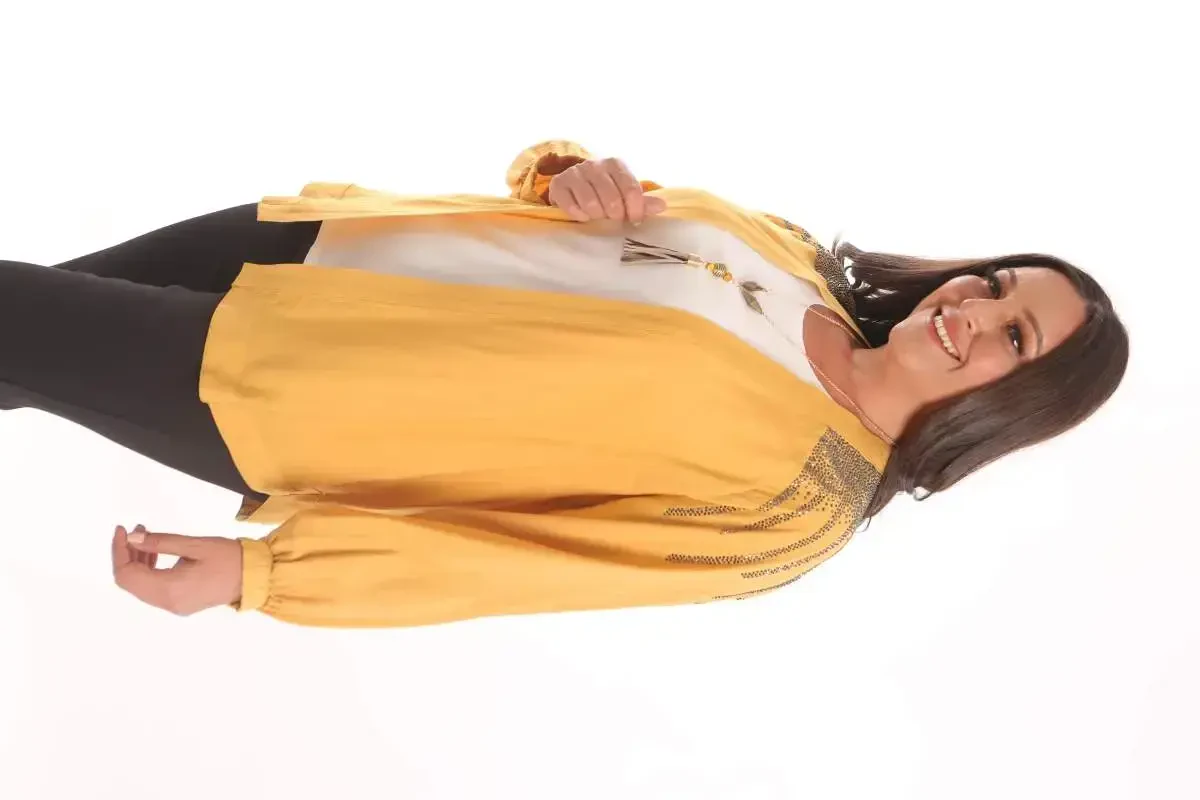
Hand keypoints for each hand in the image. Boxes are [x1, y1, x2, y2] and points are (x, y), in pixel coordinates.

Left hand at [111, 525, 242, 615]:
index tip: (123, 530)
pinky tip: (156, 554)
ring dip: (138, 562)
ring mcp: (174, 606)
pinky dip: (149, 571)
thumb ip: (160, 542)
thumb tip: (132, 538)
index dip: (119, 551)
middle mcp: (168, 603)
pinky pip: (154, 589)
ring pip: (141, 587)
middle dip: (126, 555)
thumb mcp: (195, 545)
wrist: (256, 577)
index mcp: (169, 589)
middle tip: (134, 530)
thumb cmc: (230, 558)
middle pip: (131, 583)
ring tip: (146, 538)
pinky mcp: (182, 604)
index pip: (127, 575)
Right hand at [547, 156, 665, 224]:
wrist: (572, 186)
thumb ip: (642, 202)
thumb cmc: (603, 192)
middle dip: (614, 215)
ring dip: (596, 216)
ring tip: (597, 215)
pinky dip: (579, 216)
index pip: (631, 189)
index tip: (634, 221)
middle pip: (612, 199)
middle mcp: (594, 164)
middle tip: (613, 219)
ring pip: (591, 204)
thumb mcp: (623, 194)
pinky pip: (572, 206)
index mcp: (615, 164)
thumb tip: (663, 206)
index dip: (635, 210)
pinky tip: (582, 215)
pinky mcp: (558, 184)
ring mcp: (575, 173)